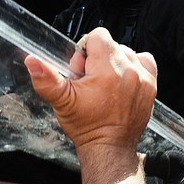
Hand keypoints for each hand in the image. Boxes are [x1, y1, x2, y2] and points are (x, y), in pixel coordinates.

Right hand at [24, 27, 157, 161]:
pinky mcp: (151, 85)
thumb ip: (47, 79)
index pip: (98, 35)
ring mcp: (143, 78)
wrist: (110, 147)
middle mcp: (129, 70)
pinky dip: (134, 67)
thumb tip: (32, 61)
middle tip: (92, 81)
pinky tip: (122, 82)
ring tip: (106, 84)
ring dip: (116, 63)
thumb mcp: (62, 102)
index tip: (82, 69)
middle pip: (111, 44)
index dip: (85, 50)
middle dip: (98, 58)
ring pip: (127, 52)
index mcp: (107, 69)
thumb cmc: (87, 126)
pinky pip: (145, 62)